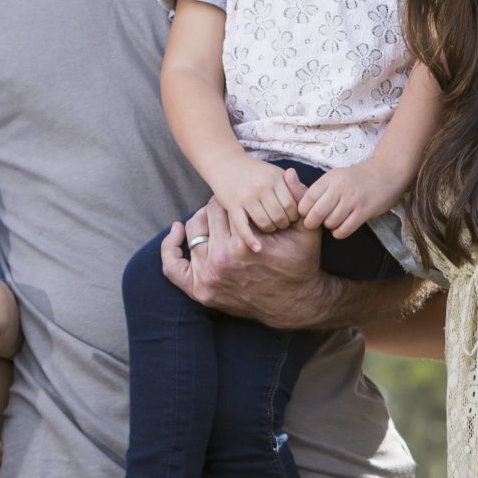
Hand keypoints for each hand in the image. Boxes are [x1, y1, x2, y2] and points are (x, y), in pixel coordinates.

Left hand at [162, 202, 339, 328]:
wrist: (293, 304)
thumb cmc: (300, 265)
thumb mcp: (306, 233)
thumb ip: (298, 202)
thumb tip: (291, 173)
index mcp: (243, 243)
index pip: (226, 205)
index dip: (233, 199)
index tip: (239, 198)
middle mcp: (221, 260)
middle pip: (208, 216)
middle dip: (218, 208)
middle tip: (229, 206)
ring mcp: (208, 277)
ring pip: (193, 233)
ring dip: (201, 222)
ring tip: (213, 218)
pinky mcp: (200, 291)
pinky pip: (173, 266)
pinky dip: (170, 247)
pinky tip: (178, 230)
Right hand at [214, 158, 305, 250]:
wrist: (226, 162)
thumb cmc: (254, 171)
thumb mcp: (274, 172)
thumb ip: (290, 185)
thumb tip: (306, 200)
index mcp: (275, 177)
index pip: (292, 204)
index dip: (294, 216)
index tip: (291, 217)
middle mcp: (262, 186)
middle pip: (280, 215)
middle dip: (283, 224)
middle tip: (280, 224)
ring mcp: (247, 196)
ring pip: (265, 223)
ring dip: (269, 229)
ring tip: (269, 227)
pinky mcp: (232, 204)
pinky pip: (243, 227)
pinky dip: (250, 240)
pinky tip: (257, 248)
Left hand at [298, 159, 405, 240]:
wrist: (387, 171)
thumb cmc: (358, 177)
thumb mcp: (337, 176)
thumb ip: (320, 189)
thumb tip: (299, 204)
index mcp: (330, 178)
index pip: (307, 198)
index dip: (303, 210)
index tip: (305, 214)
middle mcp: (340, 188)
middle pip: (316, 213)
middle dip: (311, 223)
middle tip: (314, 224)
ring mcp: (353, 200)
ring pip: (330, 223)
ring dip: (329, 226)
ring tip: (333, 221)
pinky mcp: (364, 211)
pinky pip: (344, 229)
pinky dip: (339, 232)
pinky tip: (342, 227)